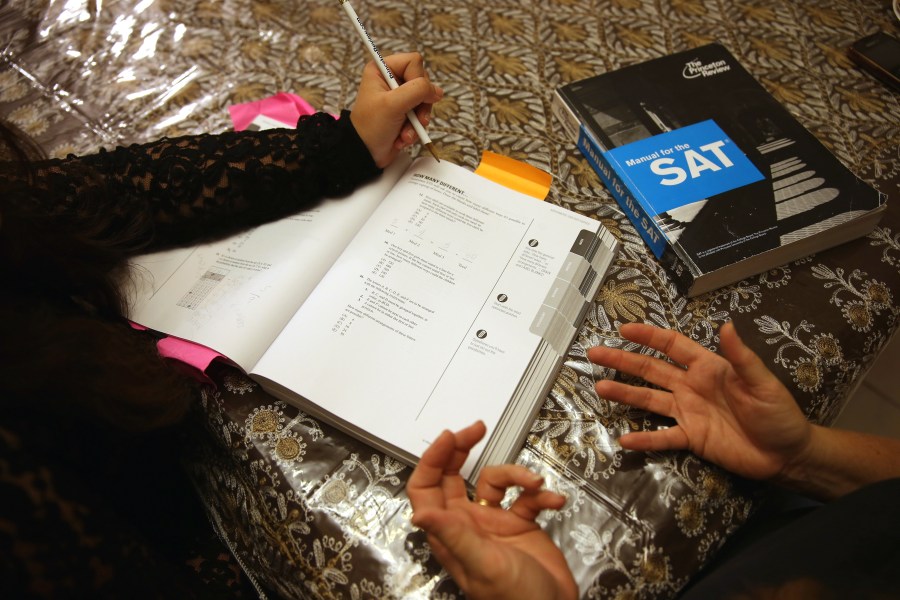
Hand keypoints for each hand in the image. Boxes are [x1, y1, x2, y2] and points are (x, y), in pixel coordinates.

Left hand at [350, 52, 442, 167]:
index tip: (411, 98)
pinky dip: (415, 129)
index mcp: (382, 69)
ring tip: (405, 134)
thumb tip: (437, 91)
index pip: (414, 62)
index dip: (417, 79)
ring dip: (417, 121)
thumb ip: (417, 91)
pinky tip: (403, 137)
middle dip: (420, 105)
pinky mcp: (405, 113)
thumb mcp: (393, 104)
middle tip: (414, 119)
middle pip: (423, 82)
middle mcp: (391, 80)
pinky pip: (422, 115)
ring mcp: (400, 97)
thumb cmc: (370, 127)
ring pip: (425, 101)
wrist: (365, 153)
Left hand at [407, 421, 577, 599]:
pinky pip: (528, 498)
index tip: (450, 436)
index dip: (432, 460)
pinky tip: (554, 500)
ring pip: (497, 481)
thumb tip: (419, 513)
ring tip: (535, 482)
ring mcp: (494, 524)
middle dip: (464, 450)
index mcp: (450, 532)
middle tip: (477, 428)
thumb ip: (454, 535)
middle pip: (454, 476)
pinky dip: (542, 494)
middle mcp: (468, 524)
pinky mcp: (522, 526)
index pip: (426, 488)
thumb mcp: (482, 564)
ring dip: (518, 475)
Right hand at [588, 322, 812, 481]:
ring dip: (625, 394)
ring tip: (600, 388)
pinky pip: (663, 437)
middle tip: (596, 353)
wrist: (786, 454)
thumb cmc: (778, 413)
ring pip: (649, 399)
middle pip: (651, 370)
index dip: (648, 336)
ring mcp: (688, 412)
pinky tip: (625, 440)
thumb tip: (727, 325)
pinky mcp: (691, 438)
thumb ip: (741, 357)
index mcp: (708, 367)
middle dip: (623, 360)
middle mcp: (691, 386)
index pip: (672, 346)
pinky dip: (645, 439)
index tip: (624, 328)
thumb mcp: (762, 382)